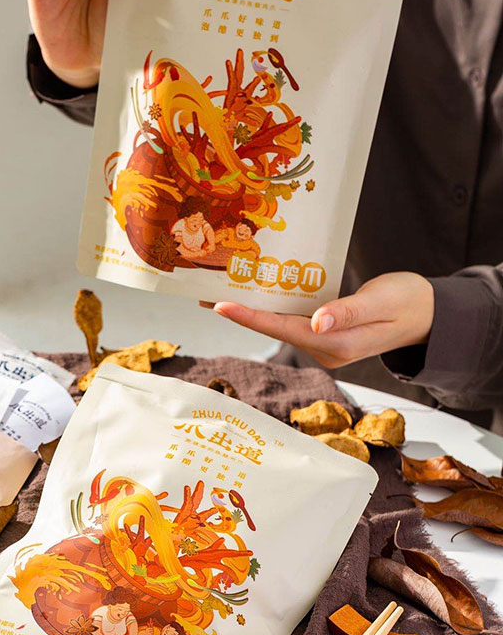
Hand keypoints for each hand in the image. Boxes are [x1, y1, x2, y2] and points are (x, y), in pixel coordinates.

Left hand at [216, 271, 434, 368]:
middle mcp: (325, 348)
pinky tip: (257, 289)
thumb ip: (348, 312)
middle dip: (241, 309)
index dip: (250, 316)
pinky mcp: (326, 332)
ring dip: (253, 307)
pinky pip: (293, 319)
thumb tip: (316, 322)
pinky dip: (273, 304)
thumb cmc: (409, 301)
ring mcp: (325, 342)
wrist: (428, 312)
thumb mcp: (381, 302)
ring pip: (280, 324)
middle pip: (274, 329)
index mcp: (336, 345)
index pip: (283, 330)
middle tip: (205, 290)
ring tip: (221, 286)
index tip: (221, 304)